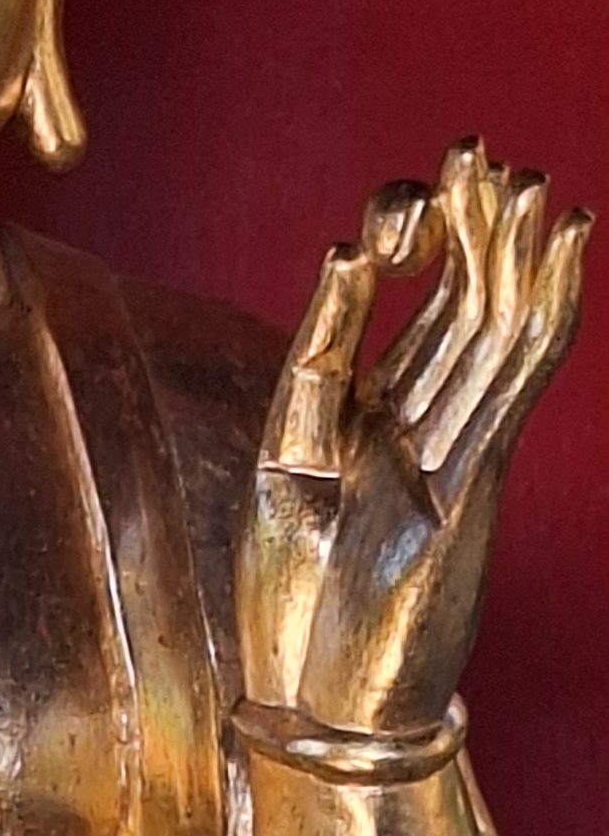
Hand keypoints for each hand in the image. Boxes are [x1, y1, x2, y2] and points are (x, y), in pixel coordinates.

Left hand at [236, 138, 589, 736]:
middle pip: (465, 303)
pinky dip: (540, 310)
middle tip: (482, 149)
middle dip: (477, 228)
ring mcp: (458, 445)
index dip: (428, 235)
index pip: (418, 302)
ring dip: (515, 256)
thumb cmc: (298, 583)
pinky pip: (512, 376)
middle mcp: (427, 419)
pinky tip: (555, 255)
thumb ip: (323, 344)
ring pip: (498, 329)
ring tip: (530, 184)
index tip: (430, 180)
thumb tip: (349, 243)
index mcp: (377, 410)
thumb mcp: (290, 443)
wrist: (317, 695)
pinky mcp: (472, 476)